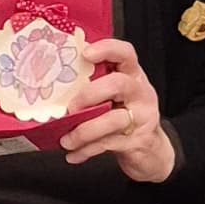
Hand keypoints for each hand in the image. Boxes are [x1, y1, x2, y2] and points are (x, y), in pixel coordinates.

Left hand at [58, 36, 177, 183]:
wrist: (151, 151)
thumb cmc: (125, 116)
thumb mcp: (115, 96)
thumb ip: (95, 85)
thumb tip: (53, 85)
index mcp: (132, 76)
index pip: (125, 53)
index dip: (107, 49)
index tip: (85, 53)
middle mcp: (140, 92)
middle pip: (119, 83)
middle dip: (90, 94)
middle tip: (70, 108)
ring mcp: (143, 117)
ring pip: (113, 119)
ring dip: (84, 131)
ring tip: (66, 140)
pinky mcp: (139, 141)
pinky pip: (109, 143)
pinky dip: (87, 150)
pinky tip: (73, 154)